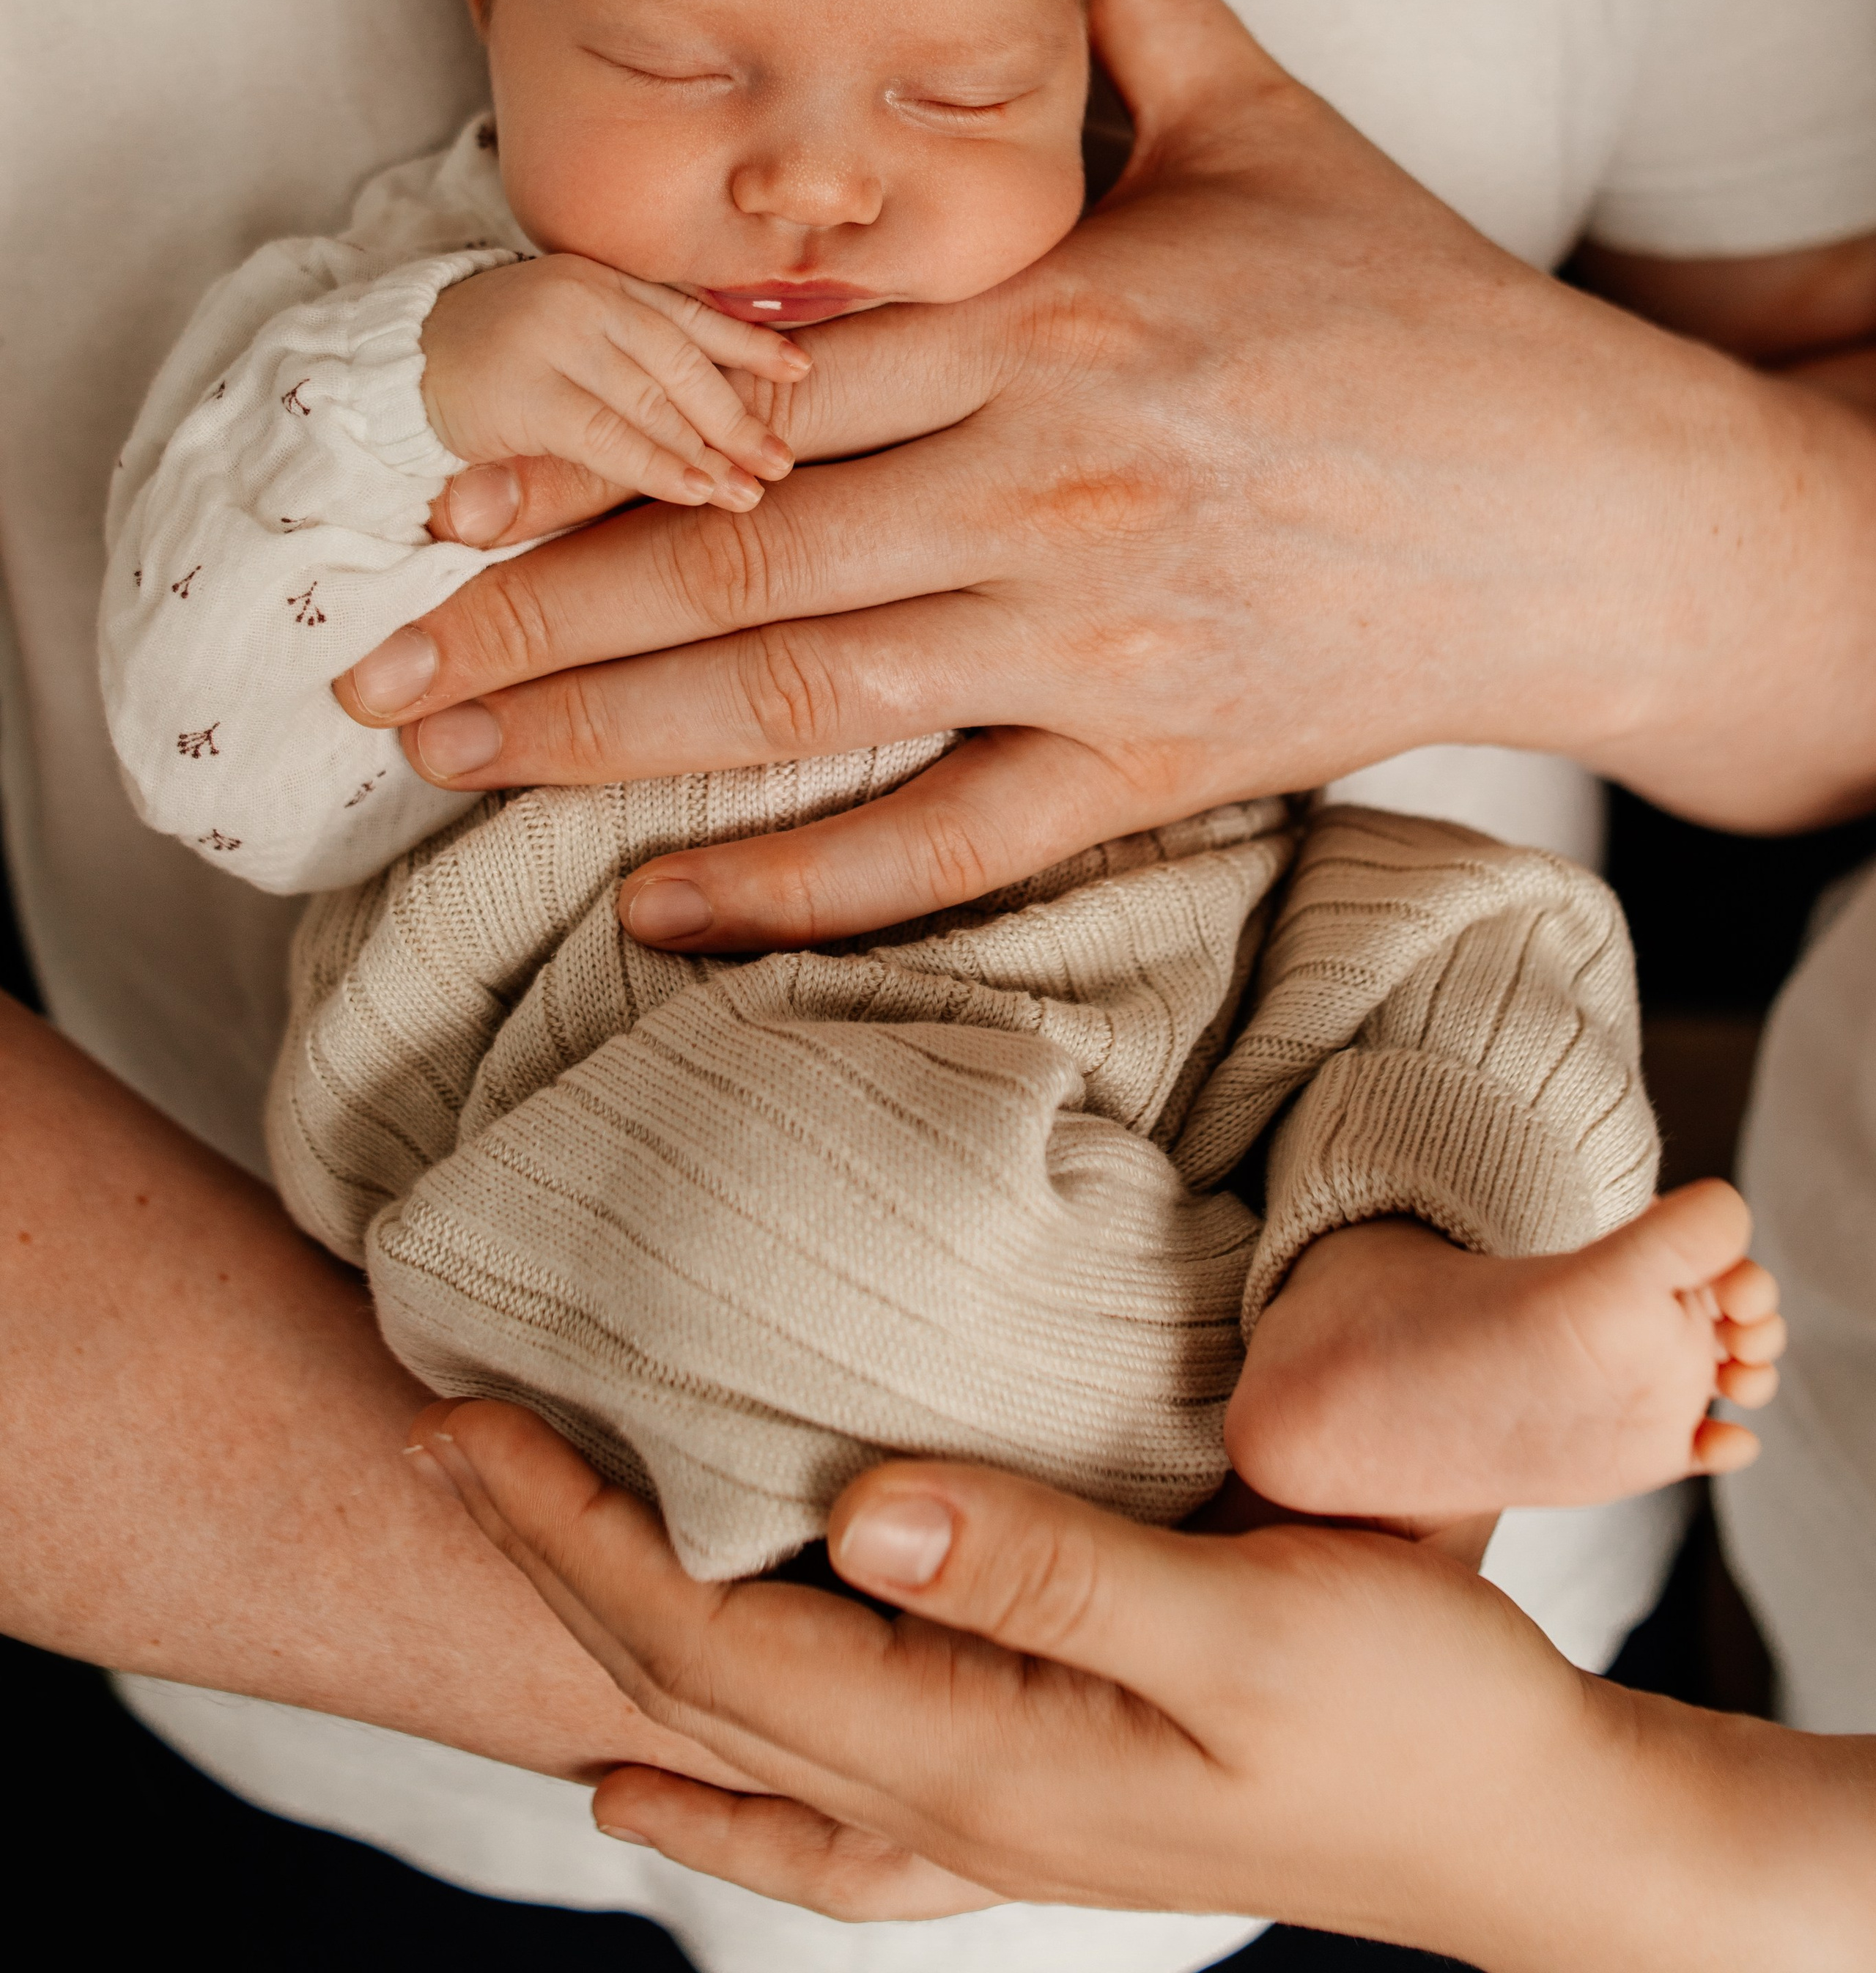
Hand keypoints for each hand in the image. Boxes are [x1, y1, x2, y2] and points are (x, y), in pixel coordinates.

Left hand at [340, 0, 1875, 946]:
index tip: (437, 492)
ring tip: (446, 762)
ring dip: (600, 738)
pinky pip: (949, 845)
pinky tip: (658, 915)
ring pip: (803, 697)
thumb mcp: (1279, 126)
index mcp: (1056, 324)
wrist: (1597, 507)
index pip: (761, 391)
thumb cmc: (1425, 315)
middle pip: (735, 556)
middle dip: (528, 618)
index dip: (580, 446)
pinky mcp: (1156, 768)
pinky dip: (798, 888)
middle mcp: (1047, 491)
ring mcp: (1097, 646)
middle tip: (368, 665)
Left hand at [403, 1402, 1706, 1960]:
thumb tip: (858, 1509)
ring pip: (733, 1750)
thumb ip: (1052, 1563)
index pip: (711, 1640)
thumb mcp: (1249, 1618)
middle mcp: (949, 1803)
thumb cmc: (1411, 1704)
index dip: (569, 1534)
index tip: (461, 1424)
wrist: (1521, 1830)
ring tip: (509, 1571)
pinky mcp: (1031, 1807)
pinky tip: (656, 1785)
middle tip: (436, 1441)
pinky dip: (711, 1795)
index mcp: (980, 1750)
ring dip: (604, 1657)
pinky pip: (816, 1821)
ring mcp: (983, 1825)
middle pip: (689, 1690)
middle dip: (547, 1566)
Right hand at [420, 254, 809, 514]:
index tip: (802, 368)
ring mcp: (555, 341)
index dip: (749, 341)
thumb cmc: (486, 354)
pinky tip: (695, 491)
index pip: (689, 312)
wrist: (391, 364)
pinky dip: (658, 466)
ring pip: (653, 401)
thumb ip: (627, 345)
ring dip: (707, 451)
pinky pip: (609, 436)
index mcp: (600, 279)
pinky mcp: (527, 393)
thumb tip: (713, 395)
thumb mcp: (564, 330)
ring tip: (749, 491)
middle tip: (781, 459)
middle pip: (682, 361)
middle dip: (737, 414)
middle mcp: (584, 299)